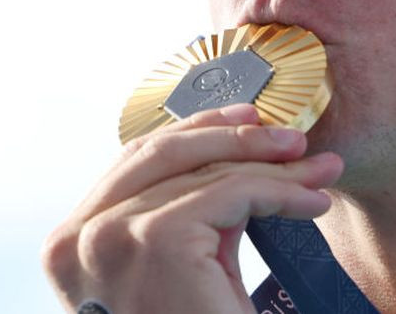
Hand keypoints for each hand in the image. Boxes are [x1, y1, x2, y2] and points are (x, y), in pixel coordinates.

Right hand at [42, 103, 343, 312]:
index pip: (136, 161)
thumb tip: (238, 160)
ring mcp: (111, 236)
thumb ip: (189, 219)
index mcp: (74, 245)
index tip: (248, 122)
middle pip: (165, 152)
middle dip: (237, 137)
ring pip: (208, 172)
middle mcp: (78, 238)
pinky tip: (313, 202)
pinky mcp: (156, 240)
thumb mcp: (180, 272)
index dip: (197, 131)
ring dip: (276, 167)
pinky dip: (283, 191)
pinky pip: (234, 193)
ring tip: (321, 171)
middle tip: (294, 139)